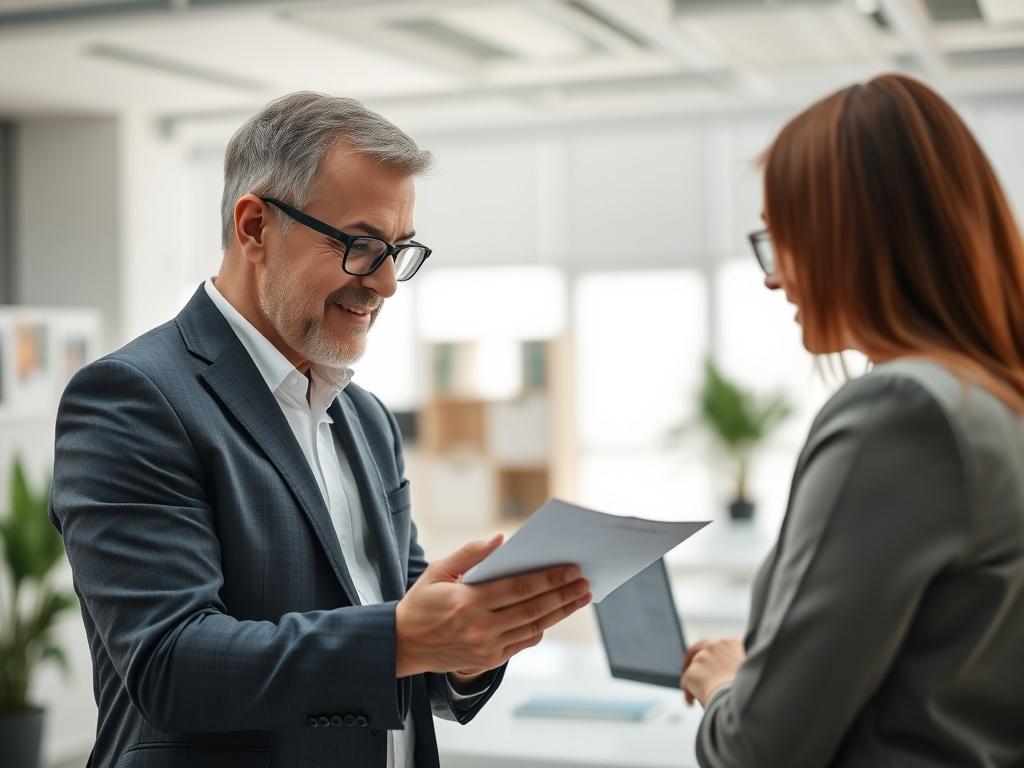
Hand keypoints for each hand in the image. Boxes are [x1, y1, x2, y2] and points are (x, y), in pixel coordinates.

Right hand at [395, 534, 591, 677]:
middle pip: (532, 608)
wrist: (403, 645)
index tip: (570, 568)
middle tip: (584, 582)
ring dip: (560, 612)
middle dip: (563, 594)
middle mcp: (480, 627)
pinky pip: (523, 642)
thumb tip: (500, 539)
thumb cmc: (422, 602)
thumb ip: (470, 553)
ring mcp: (486, 647)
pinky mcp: (489, 661)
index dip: (548, 578)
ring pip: (533, 627)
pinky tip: (555, 614)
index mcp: (467, 601)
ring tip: (580, 597)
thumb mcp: (438, 570)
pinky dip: (541, 628)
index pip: (518, 588)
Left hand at [681, 637, 744, 707]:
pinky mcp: (691, 672)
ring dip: (694, 679)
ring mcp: (702, 658)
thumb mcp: (745, 671)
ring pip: (692, 668)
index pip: (715, 644)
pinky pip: (686, 683)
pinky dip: (688, 692)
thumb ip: (733, 665)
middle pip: (698, 648)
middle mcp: (715, 646)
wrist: (742, 701)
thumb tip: (723, 674)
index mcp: (732, 644)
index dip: (708, 653)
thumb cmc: (749, 691)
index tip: (704, 658)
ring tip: (697, 694)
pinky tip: (691, 702)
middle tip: (685, 667)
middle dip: (690, 657)